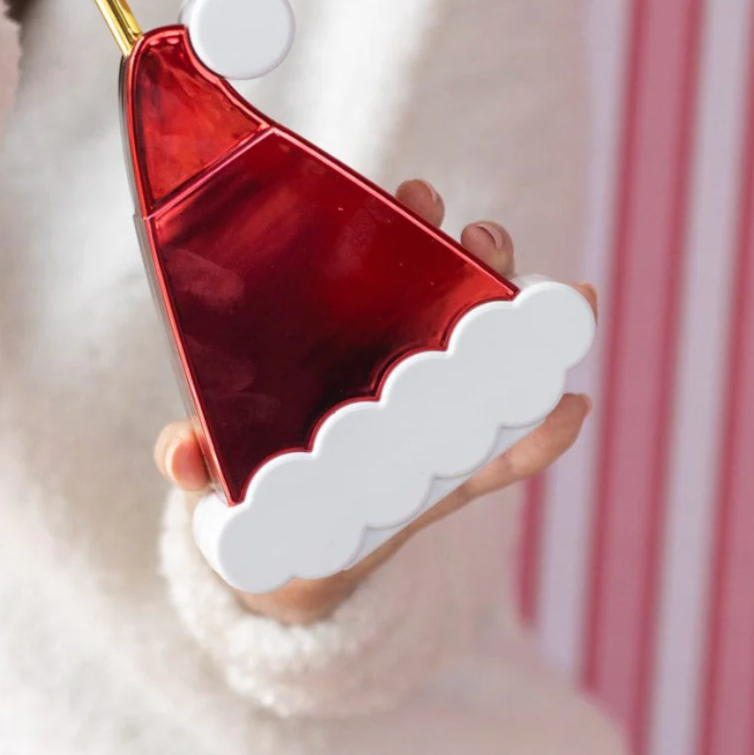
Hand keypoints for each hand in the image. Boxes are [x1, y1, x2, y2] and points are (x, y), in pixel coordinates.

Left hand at [154, 179, 596, 624]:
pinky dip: (548, 432)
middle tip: (478, 237)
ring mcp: (443, 412)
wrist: (295, 560)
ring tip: (559, 296)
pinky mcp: (464, 473)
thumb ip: (197, 458)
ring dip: (529, 316)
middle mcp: (405, 357)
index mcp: (347, 336)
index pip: (386, 263)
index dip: (407, 221)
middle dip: (476, 249)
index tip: (414, 195)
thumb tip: (181, 452)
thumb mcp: (222, 466)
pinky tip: (572, 409)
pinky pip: (515, 449)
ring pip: (497, 351)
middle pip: (453, 288)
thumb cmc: (259, 483)